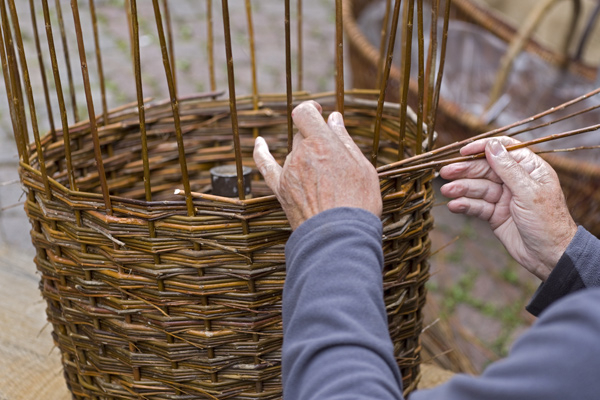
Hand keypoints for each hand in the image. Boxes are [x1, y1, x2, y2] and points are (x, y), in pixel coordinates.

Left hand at [253, 101, 381, 229]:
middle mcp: (301, 154)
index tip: (319, 112)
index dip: (311, 109)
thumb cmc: (359, 203)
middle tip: (336, 164)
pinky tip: (259, 143)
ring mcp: (288, 172)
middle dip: (318, 143)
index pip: (305, 113)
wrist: (340, 238)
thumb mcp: (363, 167)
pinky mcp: (280, 190)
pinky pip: (266, 166)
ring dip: (307, 158)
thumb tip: (334, 118)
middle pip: (303, 136)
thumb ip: (345, 140)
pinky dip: (261, 152)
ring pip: (294, 154)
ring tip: (328, 184)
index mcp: (322, 143)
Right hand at [439, 137, 576, 280]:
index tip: (464, 151)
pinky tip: (454, 205)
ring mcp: (504, 198)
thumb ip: (508, 169)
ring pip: (478, 188)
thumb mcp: (528, 192)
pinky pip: (477, 206)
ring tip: (446, 191)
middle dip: (465, 170)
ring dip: (461, 189)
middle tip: (445, 172)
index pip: (504, 151)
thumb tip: (492, 146)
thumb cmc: (548, 222)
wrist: (550, 256)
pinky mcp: (495, 214)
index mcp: (529, 169)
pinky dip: (465, 205)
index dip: (483, 148)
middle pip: (486, 169)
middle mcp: (515, 181)